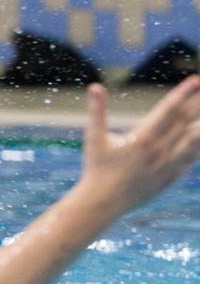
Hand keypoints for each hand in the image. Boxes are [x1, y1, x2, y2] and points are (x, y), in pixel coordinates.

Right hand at [77, 77, 199, 215]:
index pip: (168, 110)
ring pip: (194, 141)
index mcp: (142, 138)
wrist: (102, 203)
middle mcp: (159, 150)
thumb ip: (97, 110)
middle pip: (185, 122)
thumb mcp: (94, 137)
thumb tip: (94, 86)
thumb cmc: (96, 168)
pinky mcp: (170, 178)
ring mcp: (167, 165)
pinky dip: (196, 147)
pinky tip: (197, 141)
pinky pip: (190, 159)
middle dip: (196, 105)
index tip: (195, 80)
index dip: (182, 93)